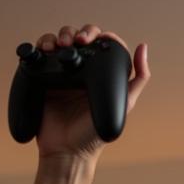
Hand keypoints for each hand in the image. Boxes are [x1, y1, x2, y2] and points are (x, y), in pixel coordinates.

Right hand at [32, 24, 150, 162]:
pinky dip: (40, 45)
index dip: (97, 35)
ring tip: (59, 46)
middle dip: (75, 33)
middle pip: (77, 38)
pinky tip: (45, 49)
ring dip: (57, 37)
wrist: (67, 150)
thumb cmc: (95, 133)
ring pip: (58, 42)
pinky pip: (40, 55)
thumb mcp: (124, 105)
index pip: (99, 43)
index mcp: (99, 74)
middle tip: (75, 42)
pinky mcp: (43, 78)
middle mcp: (81, 71)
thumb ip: (137, 80)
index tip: (93, 40)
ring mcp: (61, 74)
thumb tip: (143, 47)